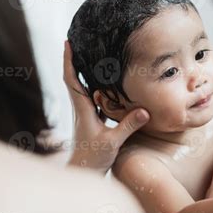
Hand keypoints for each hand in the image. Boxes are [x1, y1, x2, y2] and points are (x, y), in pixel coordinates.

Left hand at [63, 41, 149, 173]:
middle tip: (78, 41)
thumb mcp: (113, 142)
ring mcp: (85, 113)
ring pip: (82, 87)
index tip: (67, 43)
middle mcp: (81, 108)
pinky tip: (105, 82)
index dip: (68, 61)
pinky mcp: (91, 119)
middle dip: (74, 60)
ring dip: (83, 71)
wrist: (83, 171)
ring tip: (92, 56)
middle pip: (74, 78)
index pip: (71, 80)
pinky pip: (91, 97)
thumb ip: (129, 125)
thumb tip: (145, 110)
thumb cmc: (93, 158)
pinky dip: (94, 86)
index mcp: (82, 109)